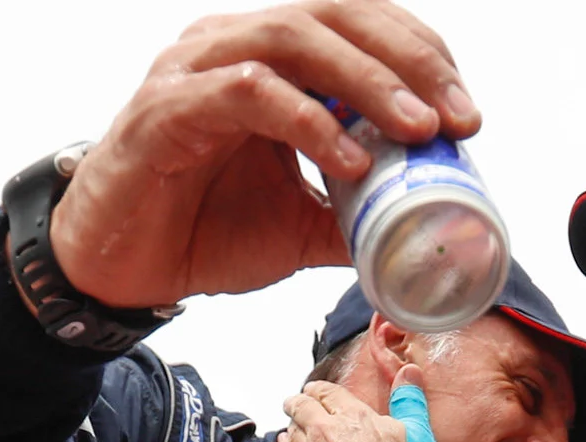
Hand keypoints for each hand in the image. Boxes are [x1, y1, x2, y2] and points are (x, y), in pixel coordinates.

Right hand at [51, 2, 478, 309]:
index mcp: (269, 59)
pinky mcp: (166, 109)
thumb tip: (431, 233)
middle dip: (409, 60)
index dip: (420, 55)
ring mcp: (195, 70)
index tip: (467, 113)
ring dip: (367, 81)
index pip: (357, 23)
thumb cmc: (198, 229)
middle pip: (335, 14)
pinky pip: (247, 93)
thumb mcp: (302, 225)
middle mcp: (232, 46)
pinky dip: (306, 120)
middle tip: (459, 117)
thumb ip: (360, 216)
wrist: (119, 271)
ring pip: (293, 39)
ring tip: (417, 130)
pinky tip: (350, 158)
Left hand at [277, 377, 410, 441]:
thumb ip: (409, 400)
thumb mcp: (416, 435)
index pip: (324, 392)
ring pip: (290, 432)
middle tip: (295, 405)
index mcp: (352, 416)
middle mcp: (323, 432)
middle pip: (299, 407)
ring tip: (294, 429)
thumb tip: (409, 370)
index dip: (318, 391)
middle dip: (297, 403)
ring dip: (292, 427)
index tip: (314, 392)